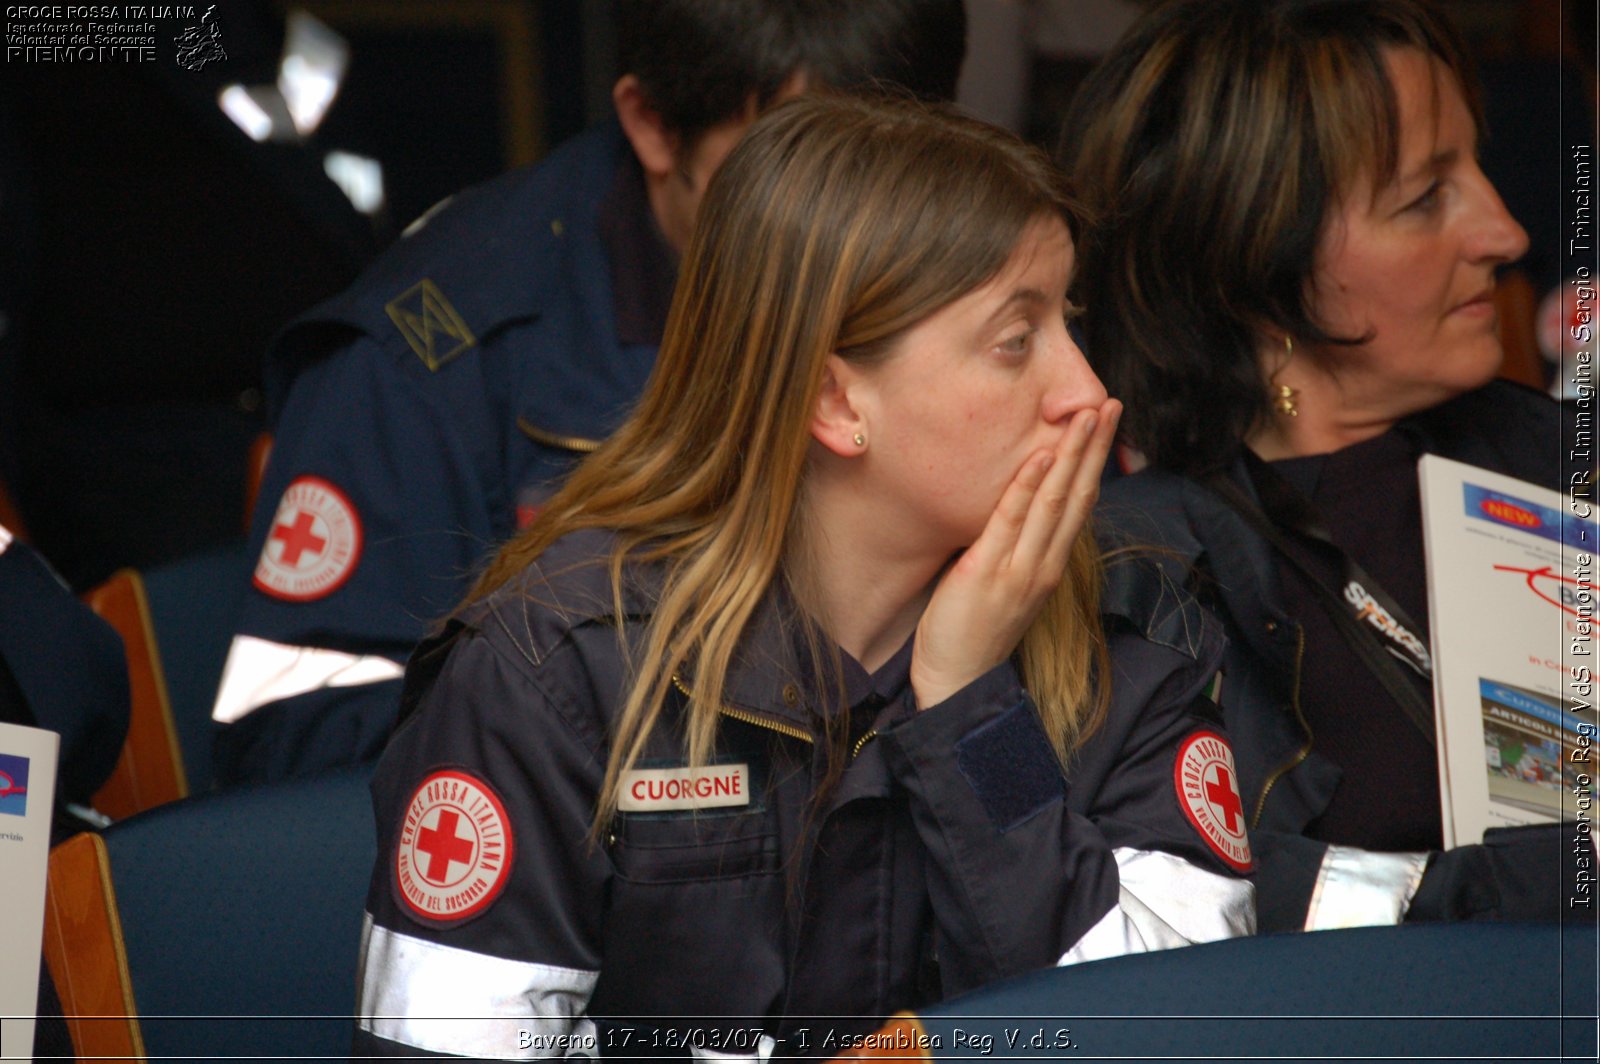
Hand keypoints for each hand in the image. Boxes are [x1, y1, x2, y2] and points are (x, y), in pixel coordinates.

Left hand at [910, 399, 1120, 708]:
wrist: (957, 682)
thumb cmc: (972, 633)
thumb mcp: (1001, 584)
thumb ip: (1011, 548)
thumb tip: (1008, 508)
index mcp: (1047, 566)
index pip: (1077, 505)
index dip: (1093, 463)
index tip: (1103, 426)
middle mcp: (1043, 565)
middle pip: (1076, 495)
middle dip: (1094, 448)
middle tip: (1109, 404)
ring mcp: (1020, 568)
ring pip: (1053, 501)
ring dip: (1071, 455)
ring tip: (1084, 416)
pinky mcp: (989, 572)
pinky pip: (1011, 520)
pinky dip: (1027, 485)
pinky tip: (1041, 454)